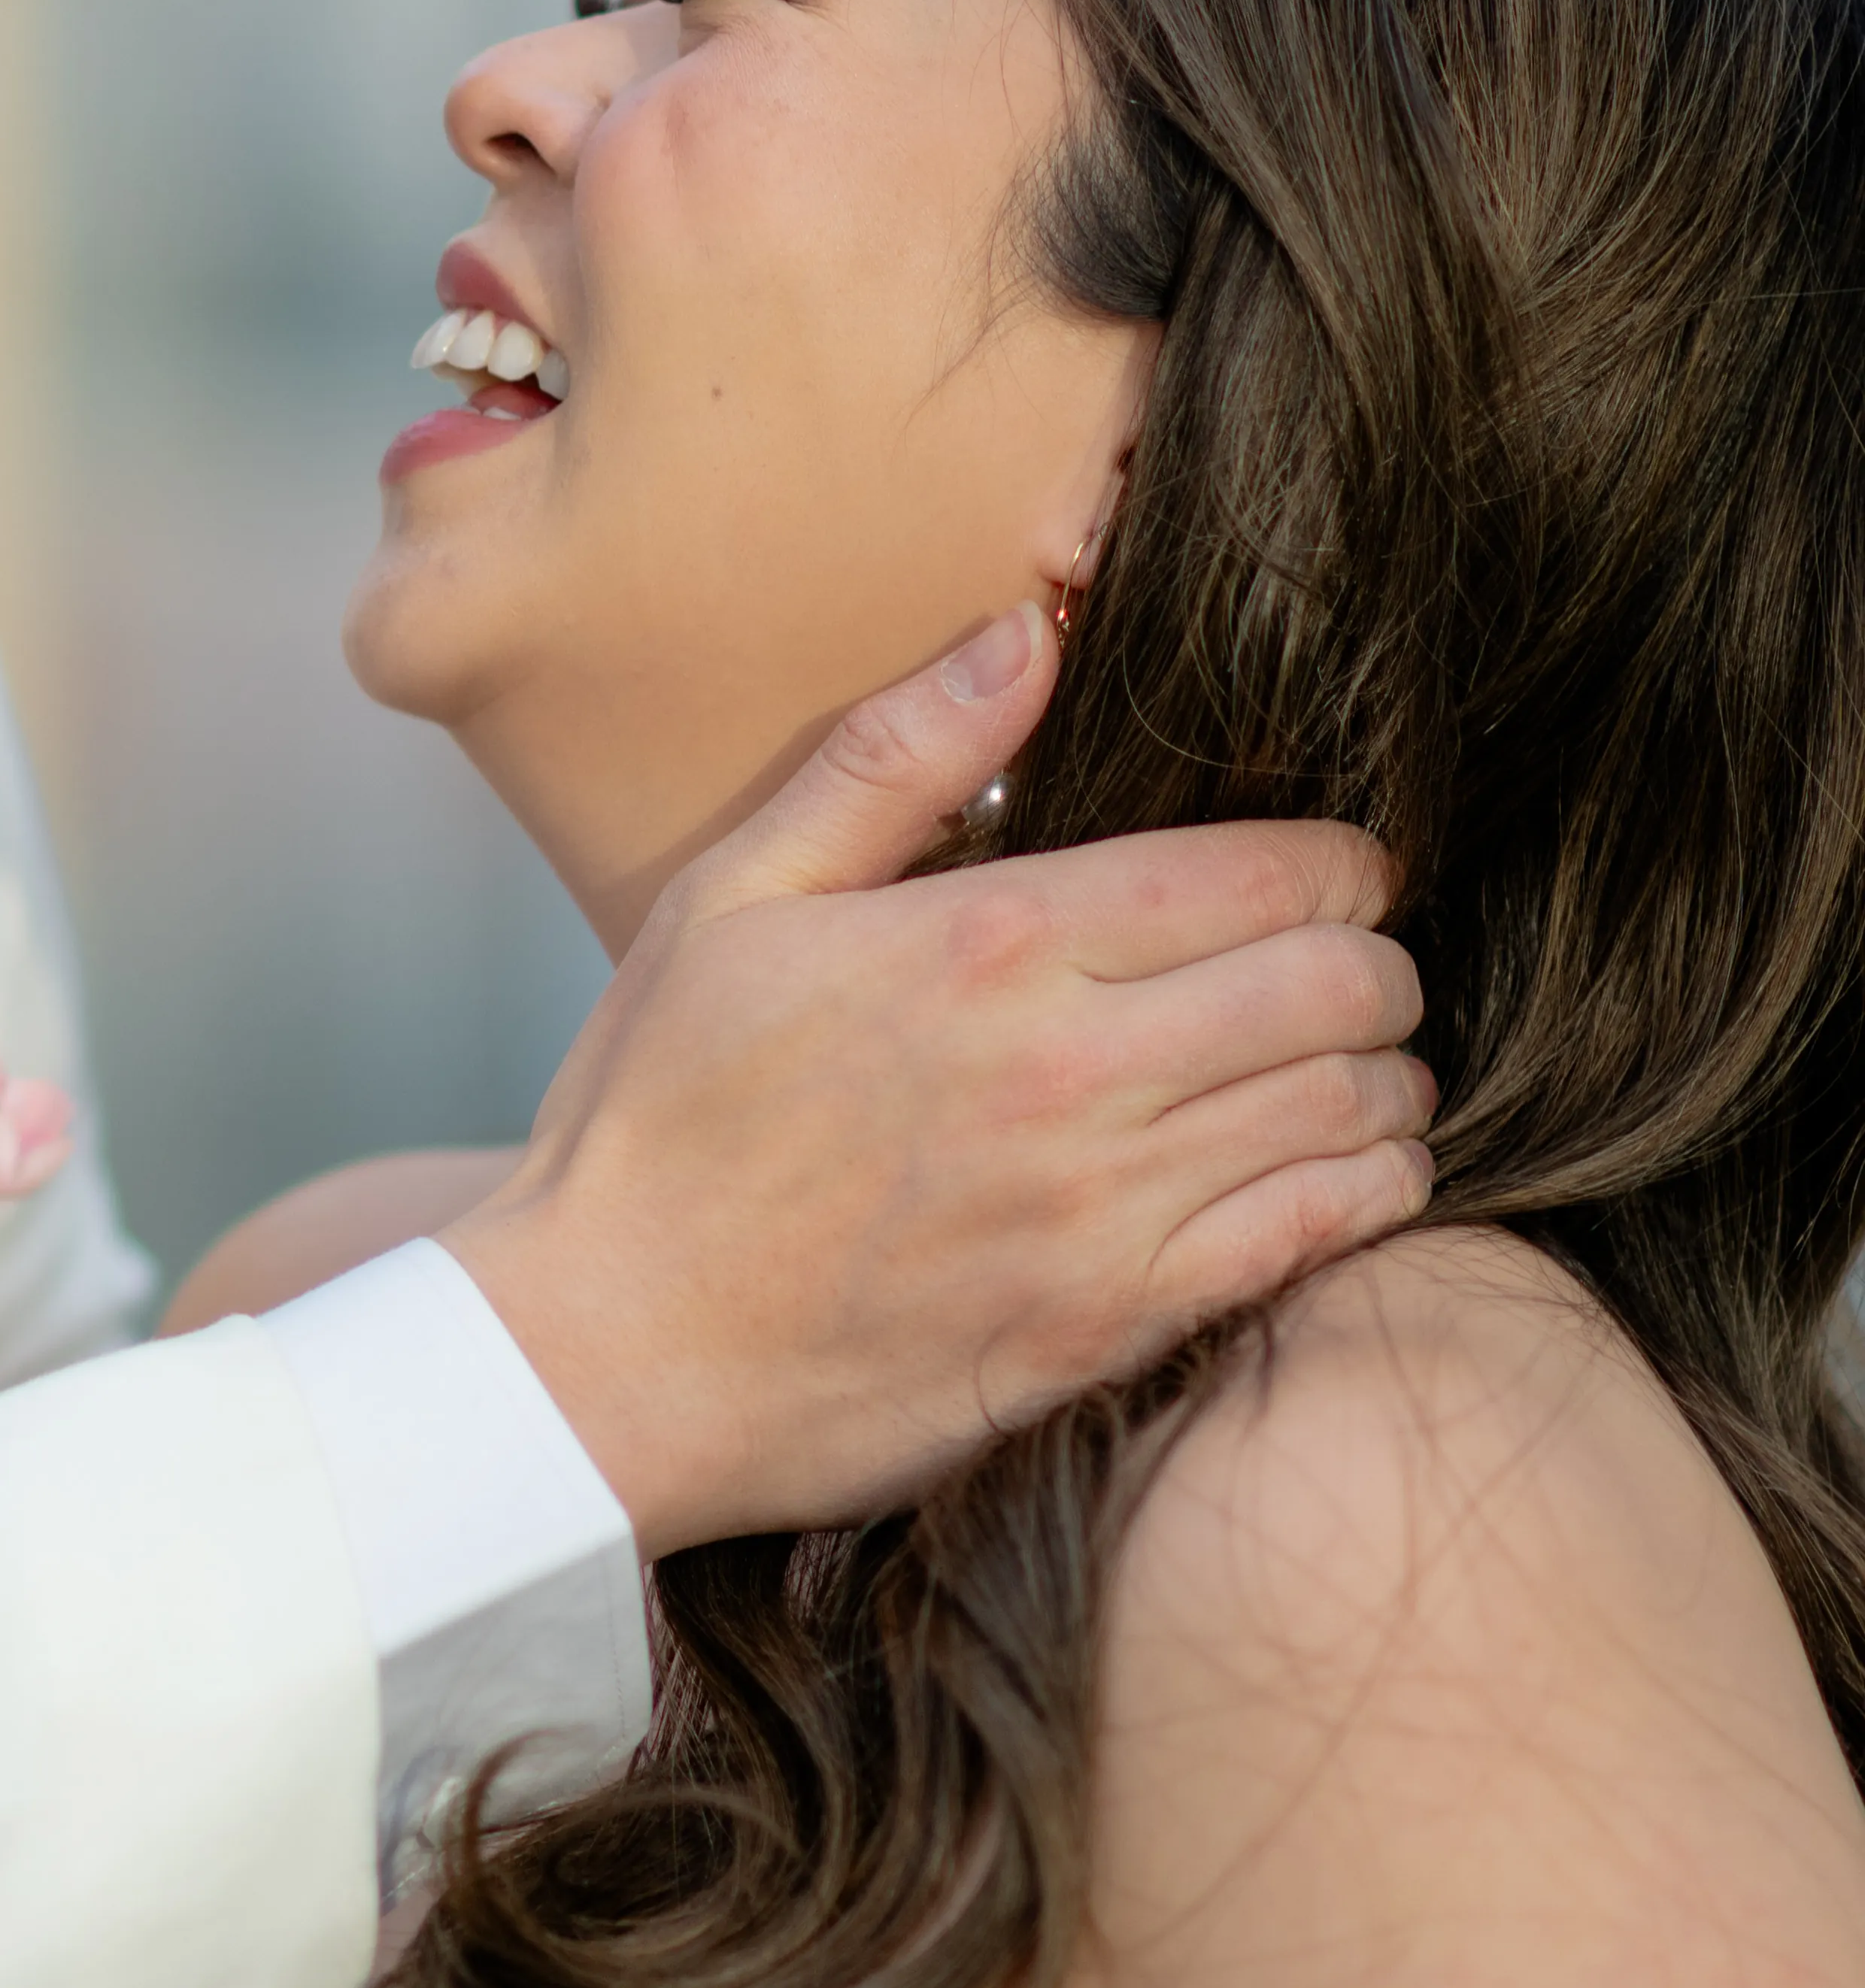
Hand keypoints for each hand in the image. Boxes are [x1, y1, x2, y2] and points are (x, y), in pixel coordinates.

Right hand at [444, 608, 1431, 1553]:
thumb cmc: (655, 1122)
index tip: (1333, 874)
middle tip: (1353, 968)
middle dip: (1377, 961)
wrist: (605, 1354)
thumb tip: (1027, 633)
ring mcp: (1103, 1208)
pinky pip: (1314, 1238)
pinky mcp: (1112, 1324)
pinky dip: (1367, 1191)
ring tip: (1358, 1067)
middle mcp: (1072, 1068)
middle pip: (1339, 984)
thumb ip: (893, 759)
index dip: (1339, 864)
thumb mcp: (733, 900)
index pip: (1264, 875)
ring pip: (1349, 1108)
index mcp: (993, 940)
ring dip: (1383, 1076)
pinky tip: (1347, 1171)